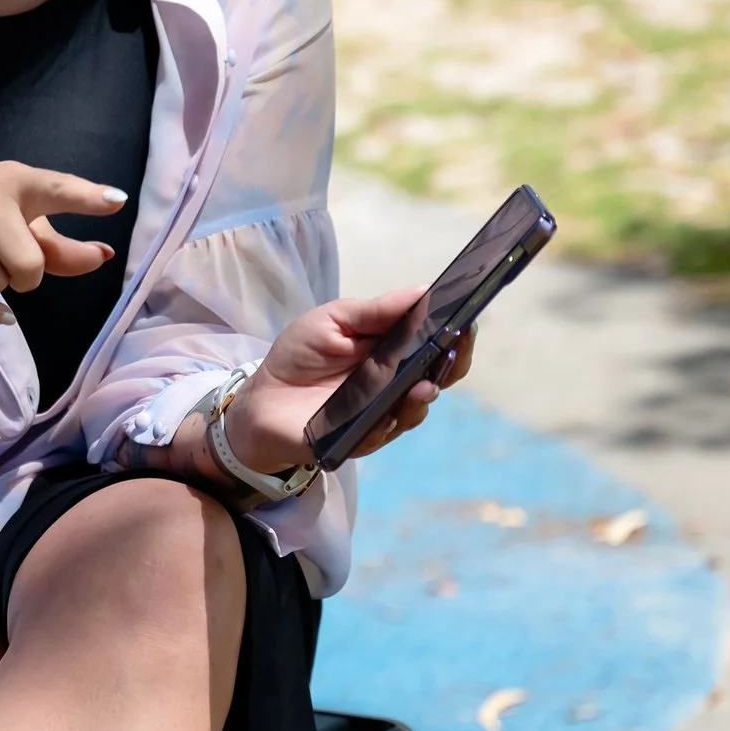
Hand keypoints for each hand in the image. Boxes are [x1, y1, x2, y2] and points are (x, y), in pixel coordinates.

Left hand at [224, 287, 476, 474]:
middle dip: (451, 365)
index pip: (438, 347)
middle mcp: (397, 386)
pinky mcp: (358, 440)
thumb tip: (422, 290)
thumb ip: (374, 311)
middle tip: (454, 352)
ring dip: (420, 399)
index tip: (468, 322)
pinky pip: (378, 435)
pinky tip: (385, 417)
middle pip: (438, 379)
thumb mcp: (333, 321)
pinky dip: (383, 425)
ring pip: (413, 411)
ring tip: (421, 386)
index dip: (457, 337)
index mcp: (395, 354)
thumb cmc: (300, 355)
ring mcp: (382, 415)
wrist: (261, 397)